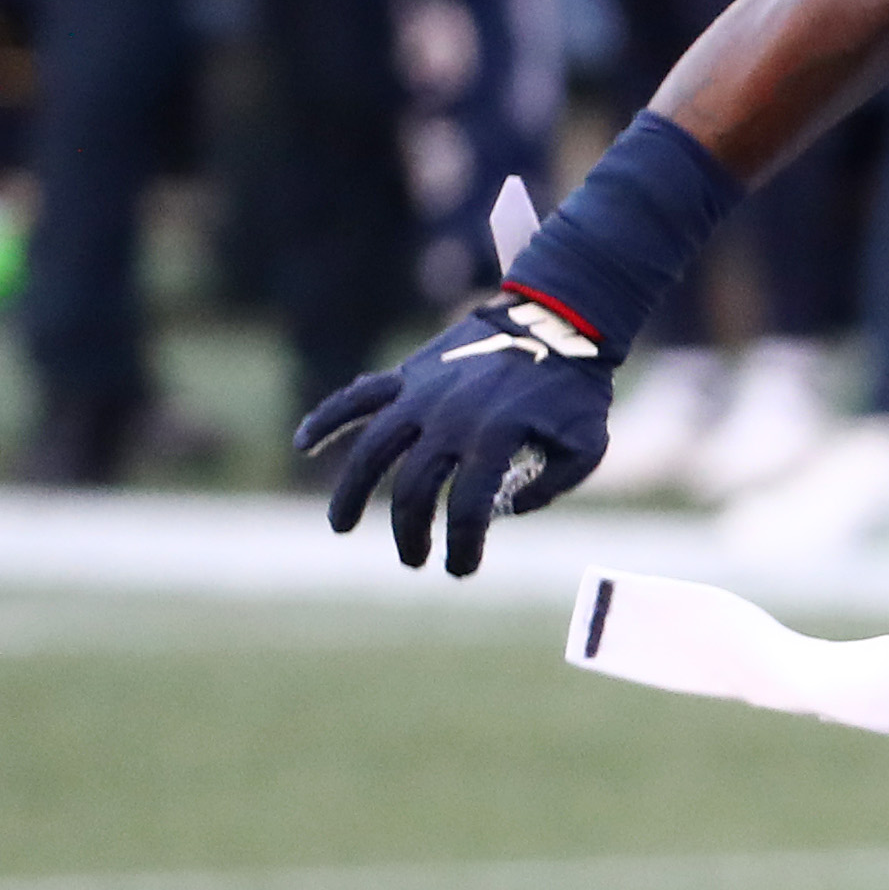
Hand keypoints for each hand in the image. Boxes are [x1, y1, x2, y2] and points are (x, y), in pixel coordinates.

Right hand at [295, 290, 616, 575]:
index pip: (466, 509)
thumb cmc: (576, 391)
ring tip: (340, 527)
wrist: (555, 321)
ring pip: (372, 449)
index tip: (460, 569)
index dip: (462, 546)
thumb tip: (502, 510)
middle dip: (410, 533)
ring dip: (351, 492)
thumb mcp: (586, 446)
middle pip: (412, 489)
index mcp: (495, 439)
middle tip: (416, 560)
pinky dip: (327, 418)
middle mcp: (450, 418)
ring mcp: (422, 394)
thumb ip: (549, 487)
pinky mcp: (408, 374)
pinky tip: (302, 444)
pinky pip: (358, 396)